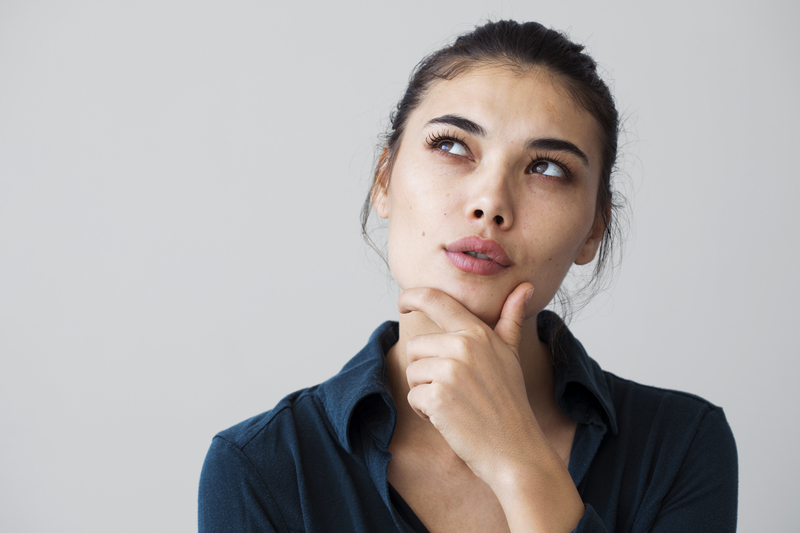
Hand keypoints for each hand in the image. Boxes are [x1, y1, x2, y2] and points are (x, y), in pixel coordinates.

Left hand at [399, 282, 584, 531]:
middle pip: (416, 347)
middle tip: (456, 390)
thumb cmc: (510, 402)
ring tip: (456, 403)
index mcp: (477, 333)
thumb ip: (510, 320)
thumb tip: (525, 287)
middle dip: (426, 370)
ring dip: (426, 391)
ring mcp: (450, 371)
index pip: (436, 301)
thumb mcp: (511, 355)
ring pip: (413, 372)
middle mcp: (463, 346)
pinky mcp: (438, 396)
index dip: (413, 296)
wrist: (515, 449)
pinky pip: (413, 396)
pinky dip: (425, 411)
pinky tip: (450, 418)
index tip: (403, 302)